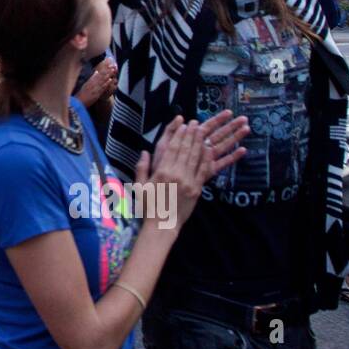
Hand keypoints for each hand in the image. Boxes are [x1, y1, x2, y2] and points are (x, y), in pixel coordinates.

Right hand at [77, 58, 117, 107]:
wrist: (79, 102)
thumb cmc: (82, 94)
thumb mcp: (86, 84)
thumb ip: (92, 78)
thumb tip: (96, 72)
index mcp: (90, 80)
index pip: (99, 73)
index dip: (105, 69)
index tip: (109, 65)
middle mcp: (92, 83)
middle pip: (101, 75)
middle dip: (107, 70)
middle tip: (112, 65)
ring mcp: (94, 88)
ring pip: (102, 80)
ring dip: (108, 75)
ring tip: (113, 70)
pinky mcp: (96, 93)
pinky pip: (102, 88)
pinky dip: (106, 83)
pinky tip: (110, 80)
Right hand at [134, 112, 248, 225]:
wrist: (163, 225)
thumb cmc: (149, 206)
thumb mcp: (140, 186)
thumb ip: (141, 168)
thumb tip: (144, 152)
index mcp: (162, 172)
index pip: (172, 149)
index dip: (179, 135)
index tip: (183, 125)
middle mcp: (176, 174)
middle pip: (185, 150)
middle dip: (191, 135)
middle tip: (195, 123)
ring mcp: (188, 182)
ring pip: (195, 157)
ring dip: (200, 143)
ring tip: (203, 131)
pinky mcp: (197, 189)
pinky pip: (203, 170)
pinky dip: (206, 158)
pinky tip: (209, 149)